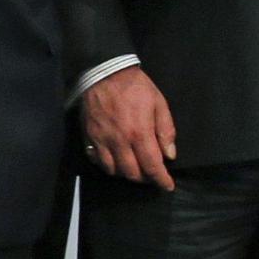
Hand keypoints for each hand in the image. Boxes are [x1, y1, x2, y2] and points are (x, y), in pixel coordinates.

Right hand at [79, 67, 176, 189]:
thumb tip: (170, 155)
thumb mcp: (158, 103)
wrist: (104, 72)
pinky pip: (97, 160)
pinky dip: (107, 166)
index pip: (152, 166)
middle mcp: (119, 141)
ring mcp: (102, 140)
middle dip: (145, 178)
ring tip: (134, 167)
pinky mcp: (89, 136)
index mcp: (139, 132)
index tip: (167, 186)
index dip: (161, 180)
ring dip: (126, 173)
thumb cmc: (135, 86)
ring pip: (113, 170)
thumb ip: (165, 130)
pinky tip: (115, 160)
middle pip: (132, 173)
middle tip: (152, 174)